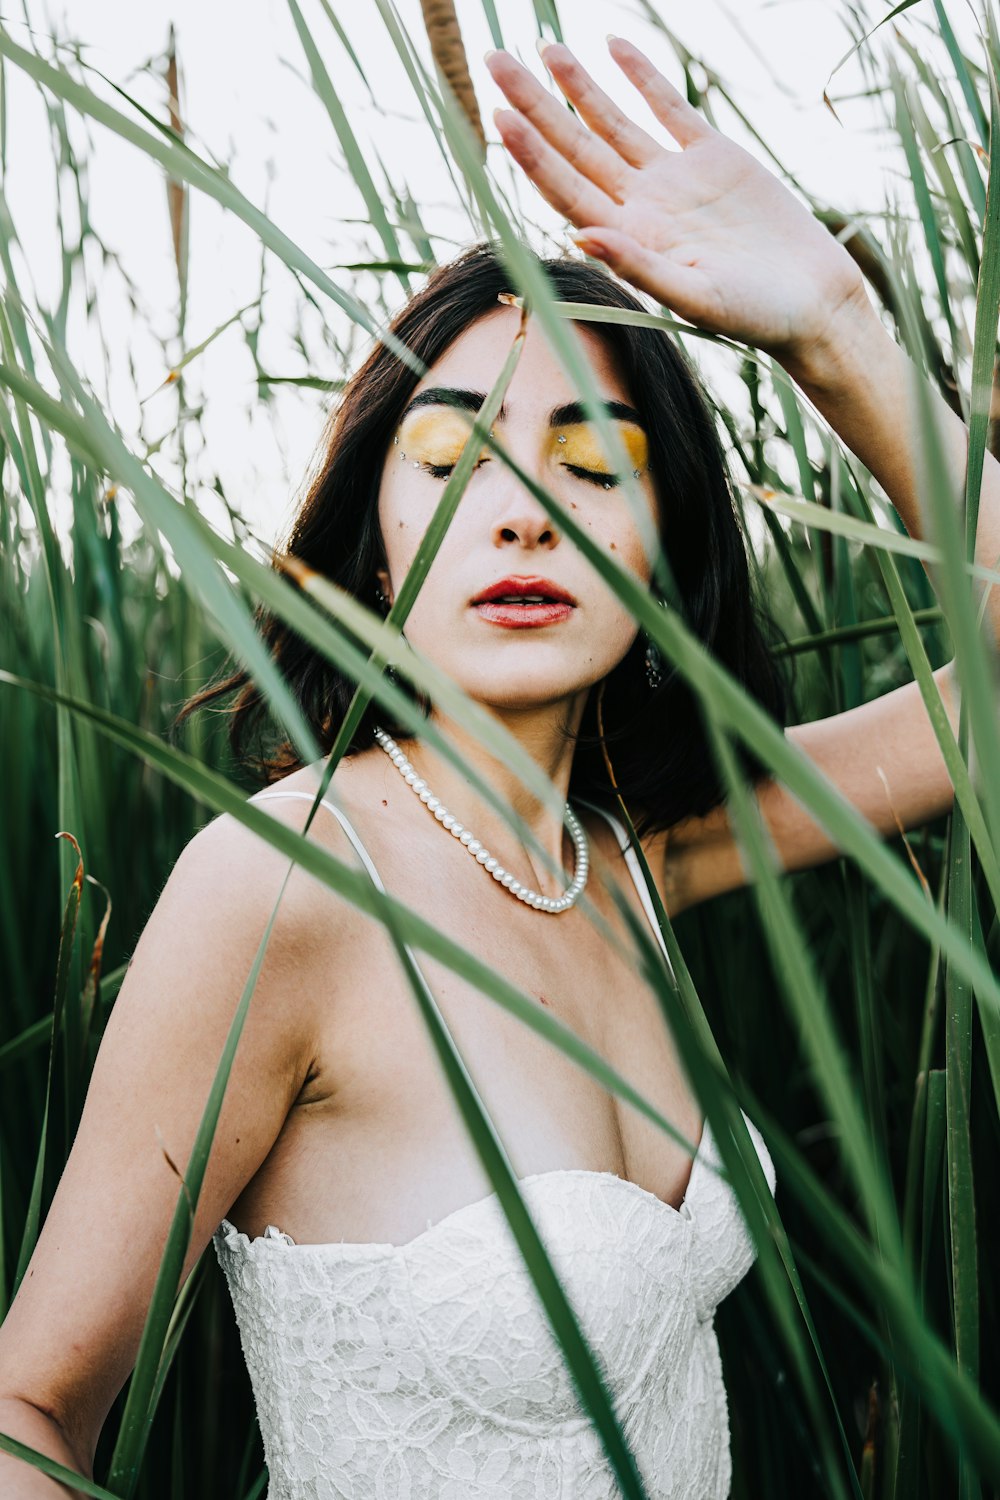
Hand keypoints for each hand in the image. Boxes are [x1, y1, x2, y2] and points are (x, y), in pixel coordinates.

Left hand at [485, 37, 869, 370]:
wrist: (812, 303)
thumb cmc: (753, 315)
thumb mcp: (694, 296)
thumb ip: (638, 265)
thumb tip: (580, 237)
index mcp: (629, 239)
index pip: (566, 189)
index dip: (532, 155)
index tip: (500, 118)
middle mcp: (641, 206)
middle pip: (575, 146)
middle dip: (535, 105)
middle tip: (495, 61)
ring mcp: (673, 178)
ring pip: (612, 122)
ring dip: (577, 86)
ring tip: (544, 47)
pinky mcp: (713, 156)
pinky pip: (668, 108)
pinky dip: (642, 77)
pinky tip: (613, 47)